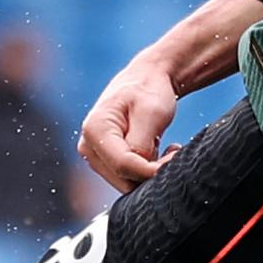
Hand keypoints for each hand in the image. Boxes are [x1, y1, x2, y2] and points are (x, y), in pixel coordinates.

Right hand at [79, 55, 183, 190]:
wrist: (145, 80)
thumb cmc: (148, 90)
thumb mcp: (151, 112)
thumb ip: (141, 144)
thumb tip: (141, 171)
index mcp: (94, 129)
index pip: (122, 165)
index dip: (150, 170)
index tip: (175, 158)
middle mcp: (88, 145)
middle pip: (123, 178)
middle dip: (151, 172)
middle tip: (174, 153)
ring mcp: (94, 155)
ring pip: (127, 182)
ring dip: (150, 171)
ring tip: (168, 149)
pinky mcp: (105, 161)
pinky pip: (128, 177)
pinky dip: (146, 170)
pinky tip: (159, 151)